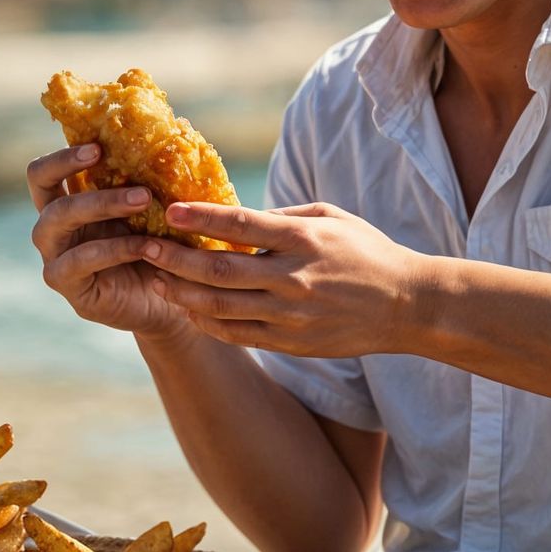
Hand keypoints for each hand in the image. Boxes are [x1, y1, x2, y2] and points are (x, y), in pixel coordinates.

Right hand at [26, 144, 194, 342]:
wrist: (172, 300)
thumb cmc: (163, 245)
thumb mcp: (156, 207)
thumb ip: (150, 176)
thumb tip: (177, 126)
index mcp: (70, 203)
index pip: (45, 172)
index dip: (62, 155)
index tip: (97, 144)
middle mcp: (55, 228)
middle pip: (42, 188)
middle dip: (71, 166)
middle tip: (106, 155)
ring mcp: (57, 258)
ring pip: (56, 222)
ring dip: (100, 203)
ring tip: (143, 198)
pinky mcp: (69, 287)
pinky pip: (79, 261)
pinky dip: (113, 248)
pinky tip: (145, 244)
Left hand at [138, 201, 426, 356]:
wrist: (404, 305)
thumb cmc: (366, 252)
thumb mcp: (330, 217)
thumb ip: (283, 216)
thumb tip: (237, 215)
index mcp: (302, 239)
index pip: (239, 224)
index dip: (200, 216)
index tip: (169, 209)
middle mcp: (291, 278)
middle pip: (218, 268)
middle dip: (176, 257)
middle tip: (145, 246)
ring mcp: (289, 314)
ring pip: (219, 305)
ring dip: (182, 291)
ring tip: (158, 278)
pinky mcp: (289, 342)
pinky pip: (236, 334)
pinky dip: (206, 321)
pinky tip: (188, 306)